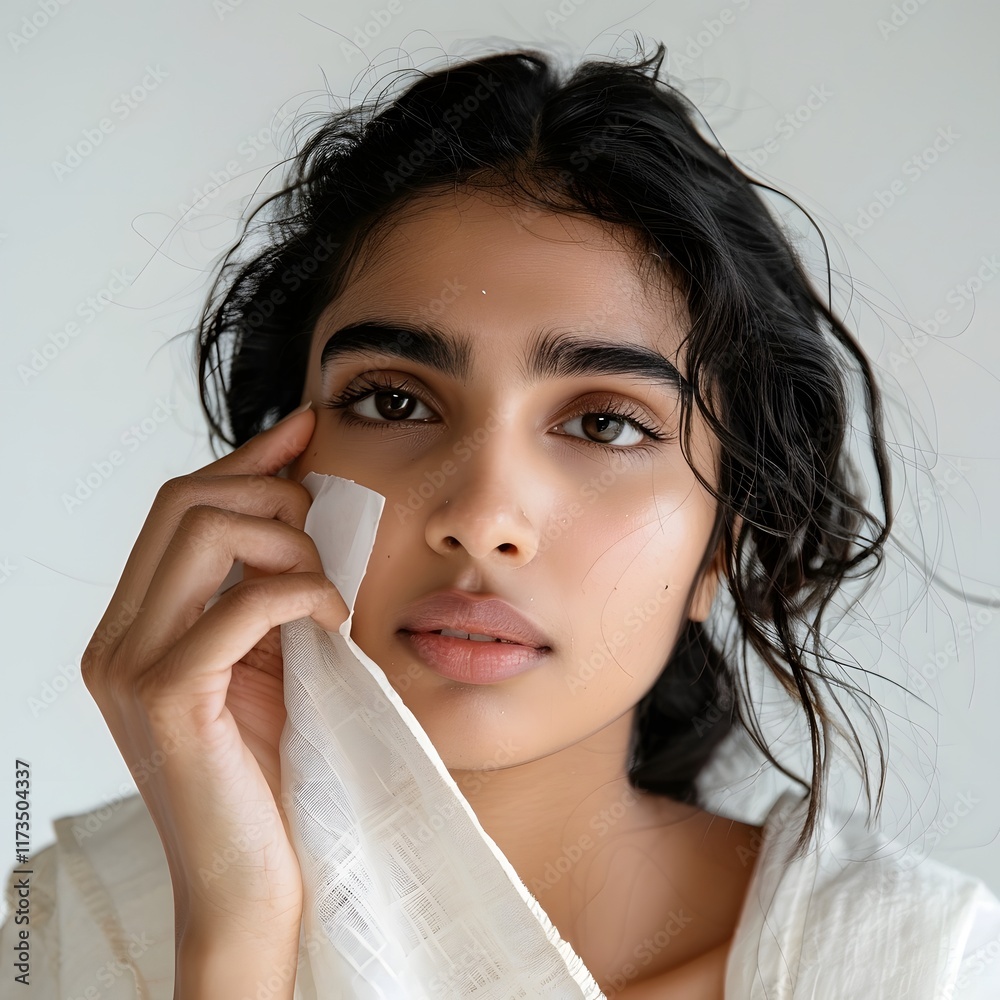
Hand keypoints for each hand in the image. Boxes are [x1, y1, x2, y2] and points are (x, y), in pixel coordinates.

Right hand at [82, 402, 344, 994]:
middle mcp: (116, 638)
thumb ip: (262, 593)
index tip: (305, 429)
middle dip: (270, 494)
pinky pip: (241, 601)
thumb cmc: (272, 771)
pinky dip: (302, 594)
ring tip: (326, 591)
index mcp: (135, 625)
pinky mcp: (166, 698)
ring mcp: (131, 666)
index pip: (179, 505)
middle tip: (324, 533)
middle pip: (186, 501)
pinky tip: (334, 624)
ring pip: (205, 532)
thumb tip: (302, 508)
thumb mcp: (267, 661)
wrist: (254, 884)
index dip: (245, 458)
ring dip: (287, 542)